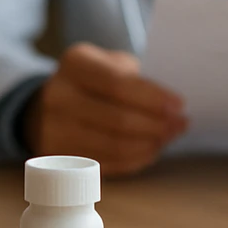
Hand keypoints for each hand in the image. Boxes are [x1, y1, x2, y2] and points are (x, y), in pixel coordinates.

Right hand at [25, 43, 186, 176]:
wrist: (46, 105)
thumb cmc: (92, 82)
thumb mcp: (108, 63)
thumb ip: (136, 79)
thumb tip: (172, 108)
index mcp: (75, 63)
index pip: (118, 83)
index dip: (153, 98)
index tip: (180, 105)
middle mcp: (59, 96)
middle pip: (117, 119)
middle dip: (157, 125)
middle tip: (181, 125)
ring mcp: (55, 129)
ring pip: (113, 146)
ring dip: (149, 145)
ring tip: (168, 137)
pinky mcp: (60, 157)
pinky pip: (106, 164)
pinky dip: (134, 159)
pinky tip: (150, 150)